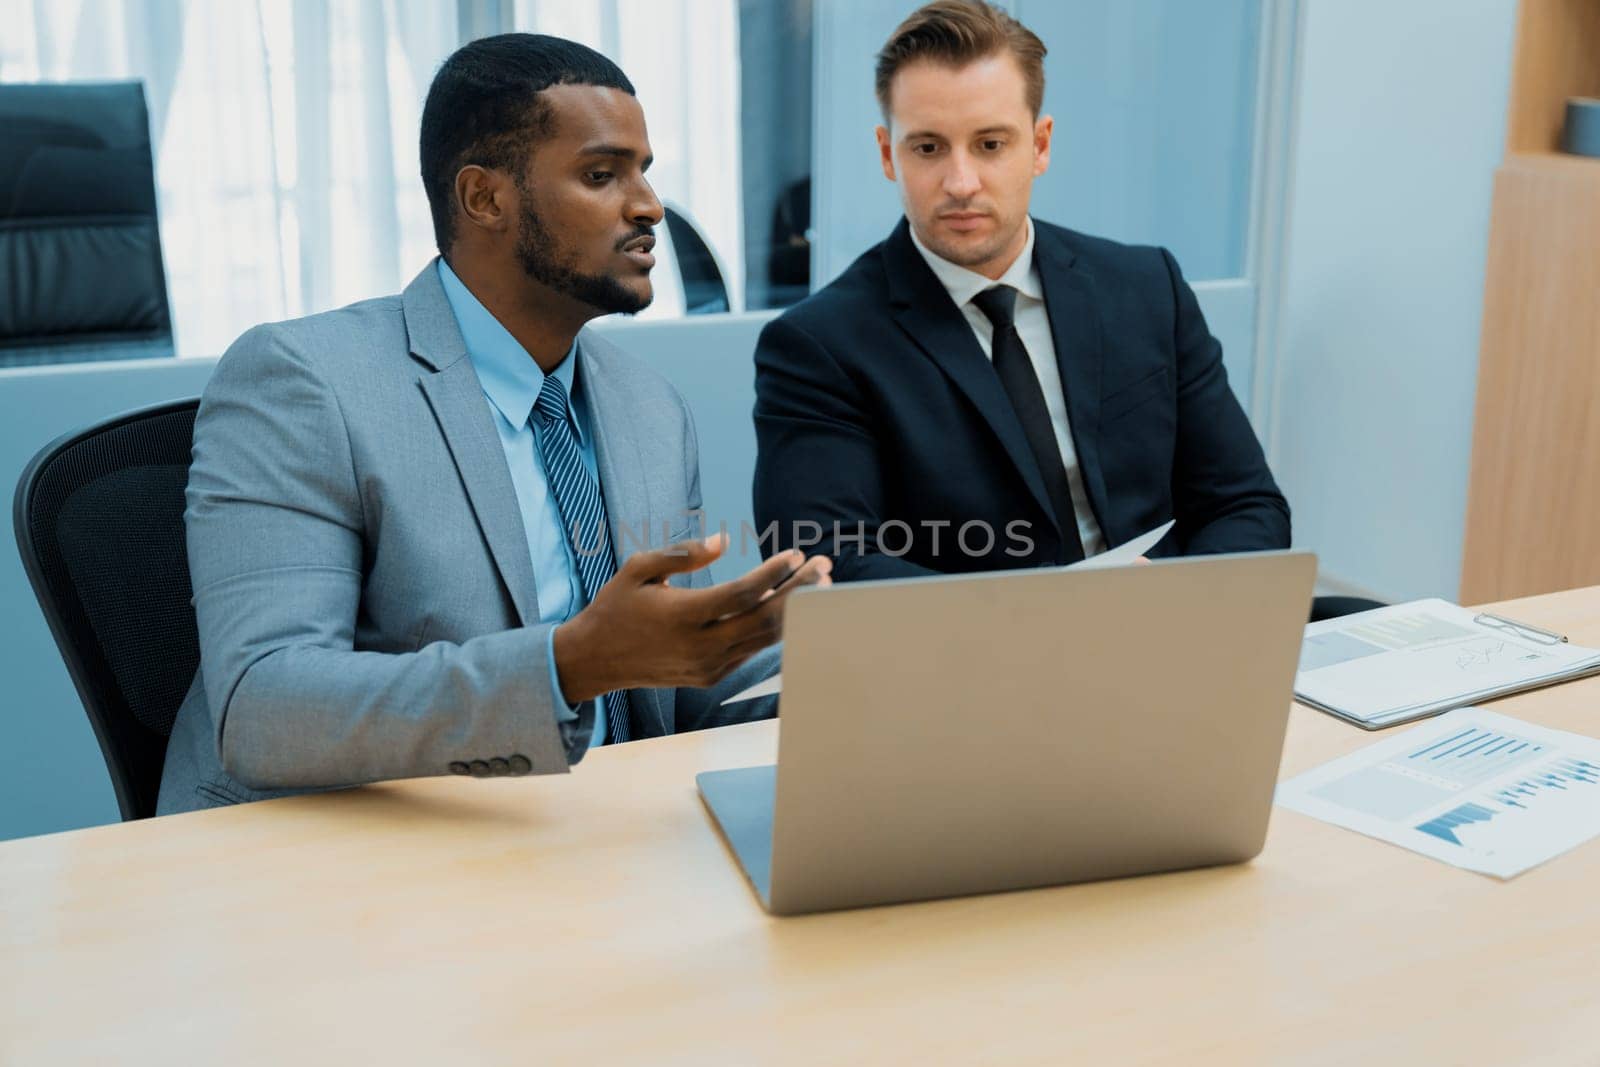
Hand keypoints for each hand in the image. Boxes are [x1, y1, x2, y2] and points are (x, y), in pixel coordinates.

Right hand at [552, 533, 831, 699]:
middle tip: (824, 566)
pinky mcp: (712, 677)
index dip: (775, 574)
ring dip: (796, 611)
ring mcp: (709, 666)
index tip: (796, 553)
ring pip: (765, 639)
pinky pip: (752, 650)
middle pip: (766, 618)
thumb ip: (682, 553)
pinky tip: (790, 606)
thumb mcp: (638, 568)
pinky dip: (774, 628)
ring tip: (819, 585)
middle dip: (801, 591)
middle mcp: (701, 645)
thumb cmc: (617, 605)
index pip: (744, 594)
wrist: (596, 660)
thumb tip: (723, 540)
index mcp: (683, 615)